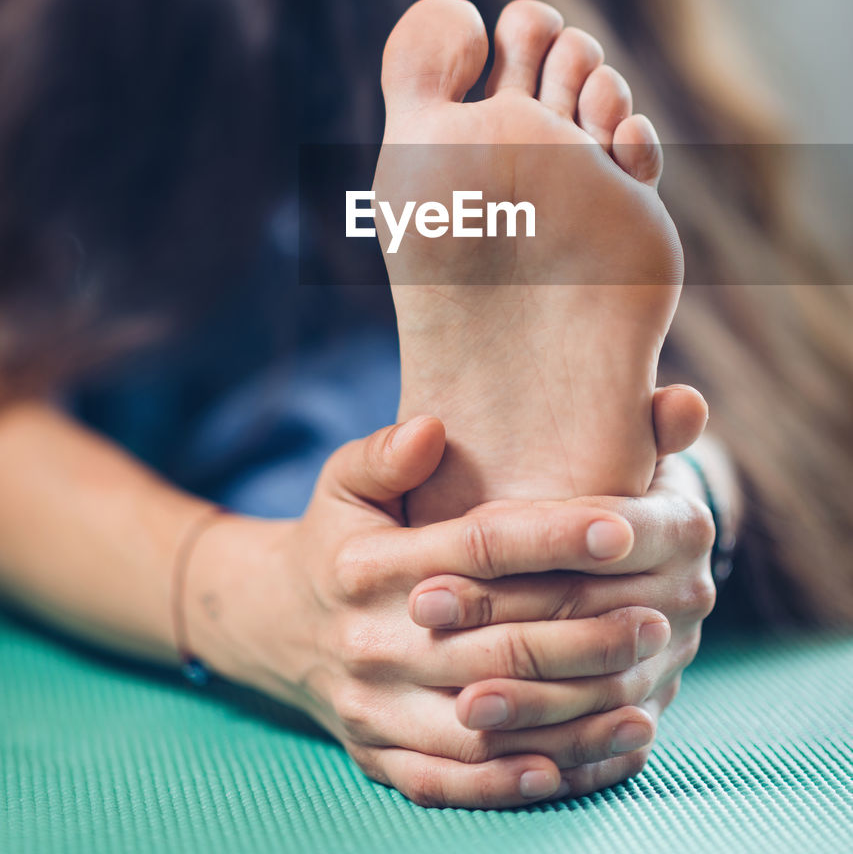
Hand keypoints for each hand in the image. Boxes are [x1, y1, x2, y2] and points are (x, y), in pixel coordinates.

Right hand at [188, 415, 672, 808]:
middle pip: (493, 644)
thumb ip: (386, 453)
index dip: (551, 537)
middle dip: (583, 633)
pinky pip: (456, 782)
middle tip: (658, 616)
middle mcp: (370, 643)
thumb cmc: (335, 538)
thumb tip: (433, 428)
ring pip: (484, 725)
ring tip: (645, 699)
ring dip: (569, 718)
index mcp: (367, 567)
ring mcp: (374, 711)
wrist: (273, 625)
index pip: (475, 551)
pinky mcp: (380, 759)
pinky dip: (518, 780)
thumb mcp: (343, 481)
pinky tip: (577, 764)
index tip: (620, 526)